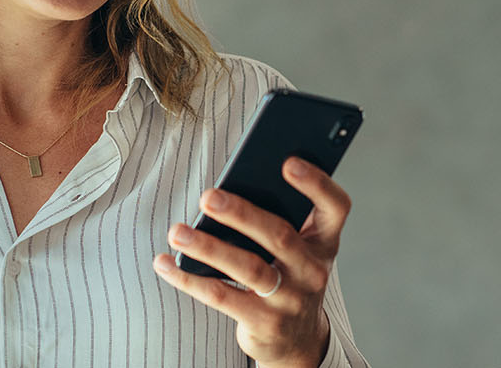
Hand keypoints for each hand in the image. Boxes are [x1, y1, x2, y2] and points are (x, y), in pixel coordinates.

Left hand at [153, 156, 351, 367]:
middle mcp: (312, 270)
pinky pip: (222, 297)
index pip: (335, 207)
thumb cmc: (288, 277)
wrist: (296, 339)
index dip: (317, 184)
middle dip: (242, 214)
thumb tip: (226, 194)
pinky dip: (189, 279)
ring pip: (248, 268)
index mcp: (324, 241)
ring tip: (178, 231)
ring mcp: (290, 298)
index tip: (288, 162)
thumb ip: (278, 220)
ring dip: (209, 247)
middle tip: (208, 197)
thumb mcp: (297, 250)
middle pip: (280, 236)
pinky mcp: (263, 322)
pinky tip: (166, 263)